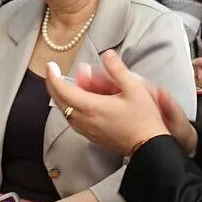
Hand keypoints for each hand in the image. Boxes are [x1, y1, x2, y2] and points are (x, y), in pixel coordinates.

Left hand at [46, 50, 196, 155]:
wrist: (150, 147)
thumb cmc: (144, 119)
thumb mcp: (135, 89)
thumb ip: (118, 70)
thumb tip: (107, 54)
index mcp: (92, 107)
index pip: (63, 91)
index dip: (53, 77)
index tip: (51, 66)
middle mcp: (85, 120)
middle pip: (59, 101)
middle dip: (56, 85)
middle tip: (57, 72)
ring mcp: (87, 130)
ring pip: (65, 111)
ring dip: (65, 96)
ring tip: (76, 84)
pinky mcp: (91, 136)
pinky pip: (73, 120)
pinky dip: (72, 107)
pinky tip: (82, 100)